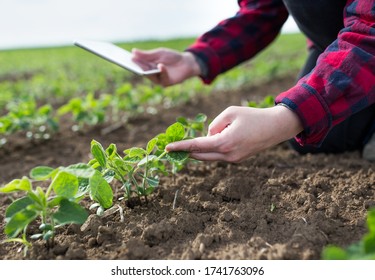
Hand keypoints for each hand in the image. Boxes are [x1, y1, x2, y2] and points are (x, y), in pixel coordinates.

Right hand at [132, 48, 200, 86]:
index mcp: (148, 66)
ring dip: (147, 69)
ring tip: (143, 62)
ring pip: (150, 75)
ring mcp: (158, 79)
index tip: (123, 57)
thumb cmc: (172, 57)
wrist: (187, 62)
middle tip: (130, 60)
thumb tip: (133, 51)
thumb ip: (147, 54)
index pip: (138, 64)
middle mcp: (151, 74)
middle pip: (142, 70)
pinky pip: (162, 77)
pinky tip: (160, 65)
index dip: (131, 61)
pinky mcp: (166, 83)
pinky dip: (161, 71)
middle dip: (136, 65)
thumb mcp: (159, 53)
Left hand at [166, 105, 302, 162]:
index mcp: (224, 143)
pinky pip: (218, 154)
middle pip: (200, 155)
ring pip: (209, 155)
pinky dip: (212, 148)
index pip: (196, 146)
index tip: (167, 148)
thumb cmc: (252, 116)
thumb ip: (214, 125)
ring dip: (201, 148)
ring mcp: (232, 160)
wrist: (276, 128)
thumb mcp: (230, 113)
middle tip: (175, 144)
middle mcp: (227, 155)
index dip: (180, 146)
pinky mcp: (237, 159)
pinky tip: (214, 139)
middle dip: (187, 150)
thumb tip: (208, 137)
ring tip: (202, 137)